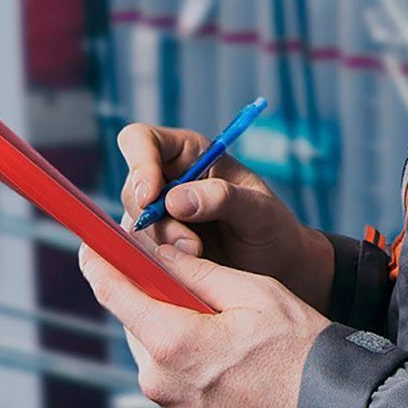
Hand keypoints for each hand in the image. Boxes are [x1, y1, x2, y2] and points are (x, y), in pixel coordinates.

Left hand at [78, 241, 330, 407]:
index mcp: (171, 342)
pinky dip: (194, 380)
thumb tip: (161, 253)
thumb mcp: (255, 293)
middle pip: (139, 329)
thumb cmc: (303, 352)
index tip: (90, 248)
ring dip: (180, 347)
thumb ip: (199, 272)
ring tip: (231, 345)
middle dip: (158, 308)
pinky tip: (234, 377)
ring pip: (159, 364)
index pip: (113, 293)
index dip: (99, 264)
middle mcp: (160, 384)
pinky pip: (177, 396)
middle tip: (199, 300)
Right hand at [116, 123, 335, 312]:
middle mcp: (165, 179)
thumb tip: (174, 199)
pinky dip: (160, 261)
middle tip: (191, 245)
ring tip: (200, 255)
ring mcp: (156, 214)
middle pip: (133, 189)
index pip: (141, 140)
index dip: (139, 164)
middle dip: (156, 220)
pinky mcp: (154, 244)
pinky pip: (140, 251)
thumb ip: (223, 197)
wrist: (274, 266)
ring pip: (134, 224)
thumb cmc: (272, 228)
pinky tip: (190, 266)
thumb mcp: (259, 208)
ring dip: (162, 245)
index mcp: (188, 153)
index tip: (150, 198)